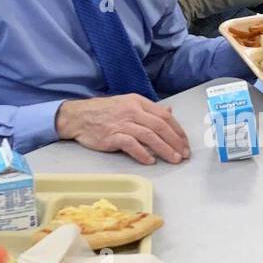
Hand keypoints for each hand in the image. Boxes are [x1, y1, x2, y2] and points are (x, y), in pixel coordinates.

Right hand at [56, 94, 190, 164]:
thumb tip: (170, 111)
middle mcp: (132, 111)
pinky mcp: (111, 136)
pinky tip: (150, 161)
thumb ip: (149, 110)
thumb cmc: (104, 112)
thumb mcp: (128, 104)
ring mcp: (122, 123)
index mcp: (138, 102)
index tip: (185, 143)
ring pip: (149, 136)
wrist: (78, 116)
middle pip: (160, 126)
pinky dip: (142, 153)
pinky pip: (131, 145)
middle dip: (175, 141)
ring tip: (173, 159)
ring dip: (164, 149)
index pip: (164, 115)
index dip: (178, 130)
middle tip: (184, 154)